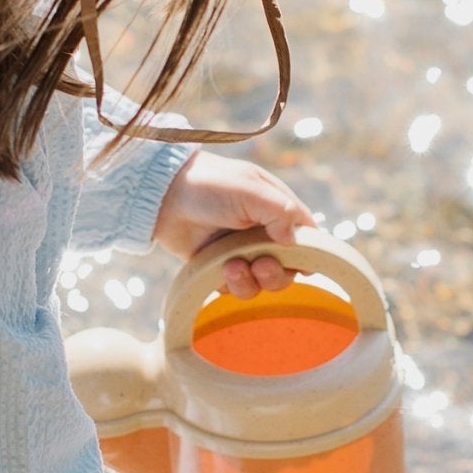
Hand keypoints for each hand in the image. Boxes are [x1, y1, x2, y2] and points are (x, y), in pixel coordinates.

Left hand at [152, 153, 313, 298]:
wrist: (162, 196)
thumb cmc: (209, 184)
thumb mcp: (249, 188)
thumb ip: (279, 210)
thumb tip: (294, 240)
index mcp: (277, 210)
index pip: (307, 237)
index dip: (309, 253)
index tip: (301, 262)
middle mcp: (264, 233)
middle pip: (288, 269)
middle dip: (276, 273)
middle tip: (260, 265)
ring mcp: (242, 252)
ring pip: (262, 284)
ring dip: (251, 282)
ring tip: (231, 267)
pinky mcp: (220, 267)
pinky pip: (236, 288)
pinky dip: (230, 285)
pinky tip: (217, 269)